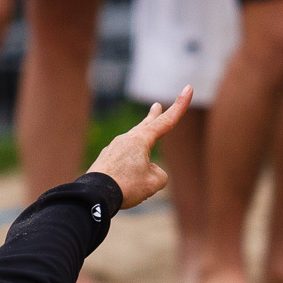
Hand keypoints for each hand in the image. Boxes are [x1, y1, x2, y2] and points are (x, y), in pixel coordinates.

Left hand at [88, 86, 192, 208]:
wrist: (94, 195)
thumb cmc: (126, 186)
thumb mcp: (154, 182)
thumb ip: (159, 174)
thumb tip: (149, 170)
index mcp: (141, 140)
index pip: (166, 121)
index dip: (180, 106)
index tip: (188, 88)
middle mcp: (126, 140)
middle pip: (145, 125)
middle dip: (153, 116)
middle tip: (156, 106)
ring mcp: (113, 149)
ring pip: (134, 149)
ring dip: (141, 153)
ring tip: (141, 170)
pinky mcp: (105, 160)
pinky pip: (123, 163)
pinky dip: (129, 170)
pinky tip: (125, 182)